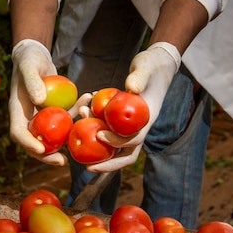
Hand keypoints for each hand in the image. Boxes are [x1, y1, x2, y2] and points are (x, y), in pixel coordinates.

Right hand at [9, 39, 90, 164]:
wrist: (35, 54)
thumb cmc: (29, 59)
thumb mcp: (29, 66)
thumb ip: (32, 81)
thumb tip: (40, 100)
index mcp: (18, 110)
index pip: (18, 132)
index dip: (28, 144)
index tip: (41, 149)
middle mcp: (29, 117)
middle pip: (35, 142)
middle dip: (48, 155)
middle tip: (63, 162)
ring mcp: (42, 115)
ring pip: (53, 135)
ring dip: (67, 141)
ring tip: (81, 146)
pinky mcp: (55, 110)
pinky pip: (67, 117)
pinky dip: (78, 113)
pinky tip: (89, 102)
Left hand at [86, 42, 180, 171]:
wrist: (155, 65)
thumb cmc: (151, 65)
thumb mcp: (145, 67)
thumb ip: (139, 77)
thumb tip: (131, 88)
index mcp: (147, 120)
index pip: (134, 140)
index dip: (117, 142)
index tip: (100, 135)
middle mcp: (139, 127)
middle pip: (126, 154)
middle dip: (108, 164)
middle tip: (87, 167)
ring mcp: (130, 126)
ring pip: (115, 146)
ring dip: (97, 147)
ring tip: (77, 135)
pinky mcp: (121, 120)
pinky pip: (108, 130)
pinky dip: (95, 126)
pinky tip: (82, 113)